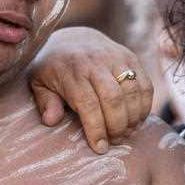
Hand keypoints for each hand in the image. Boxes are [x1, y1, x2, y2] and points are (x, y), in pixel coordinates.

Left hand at [29, 26, 152, 153]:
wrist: (74, 37)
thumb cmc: (54, 66)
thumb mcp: (39, 81)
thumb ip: (45, 101)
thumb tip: (51, 120)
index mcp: (71, 69)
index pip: (88, 103)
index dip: (96, 129)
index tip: (100, 147)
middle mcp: (95, 61)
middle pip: (113, 99)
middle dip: (117, 126)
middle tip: (115, 140)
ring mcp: (115, 57)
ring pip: (132, 92)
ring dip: (133, 118)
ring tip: (127, 132)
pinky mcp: (130, 57)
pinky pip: (145, 84)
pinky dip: (145, 105)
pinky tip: (137, 118)